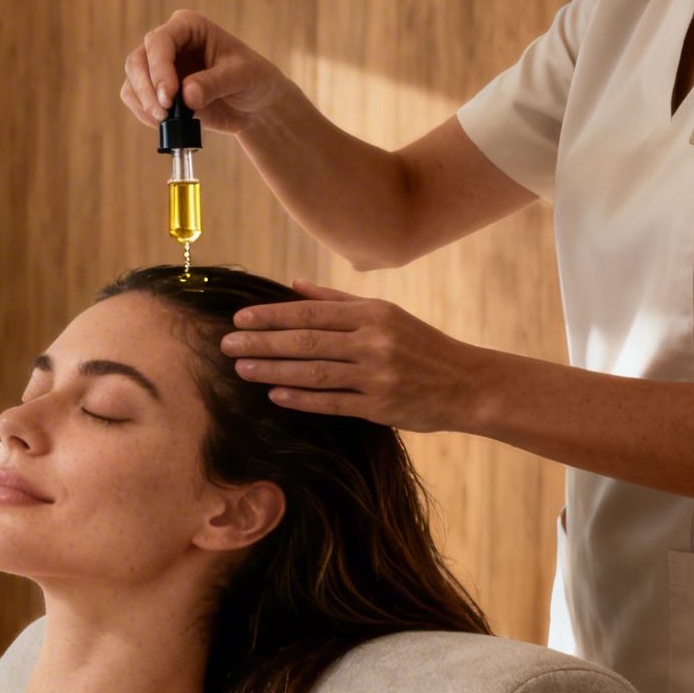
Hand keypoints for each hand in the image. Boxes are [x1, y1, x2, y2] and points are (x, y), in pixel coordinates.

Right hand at [121, 10, 292, 135]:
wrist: (253, 105)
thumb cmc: (252, 80)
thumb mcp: (242, 77)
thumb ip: (215, 83)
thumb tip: (187, 95)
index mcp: (188, 26)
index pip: (159, 41)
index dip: (159, 69)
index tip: (170, 97)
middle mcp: (168, 42)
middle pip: (137, 61)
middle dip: (147, 90)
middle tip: (164, 115)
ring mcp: (158, 66)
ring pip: (132, 81)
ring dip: (144, 104)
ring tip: (167, 122)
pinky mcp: (155, 89)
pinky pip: (135, 100)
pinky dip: (145, 114)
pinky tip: (164, 124)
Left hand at [220, 280, 490, 432]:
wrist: (467, 384)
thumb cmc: (420, 346)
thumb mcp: (385, 314)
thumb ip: (338, 300)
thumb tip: (293, 284)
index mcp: (373, 314)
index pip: (311, 312)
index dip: (272, 316)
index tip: (240, 319)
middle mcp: (374, 341)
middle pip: (306, 340)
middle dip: (261, 343)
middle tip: (226, 346)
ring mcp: (377, 376)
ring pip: (314, 371)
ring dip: (273, 370)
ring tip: (241, 370)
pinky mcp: (380, 407)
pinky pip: (332, 403)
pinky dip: (301, 399)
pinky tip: (275, 395)